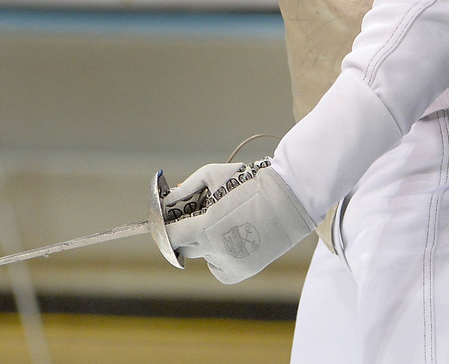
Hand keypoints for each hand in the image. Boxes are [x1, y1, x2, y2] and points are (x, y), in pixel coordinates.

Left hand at [149, 159, 314, 284]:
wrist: (289, 199)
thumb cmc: (250, 182)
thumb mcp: (213, 175)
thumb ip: (185, 190)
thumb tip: (165, 203)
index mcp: (207, 228)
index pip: (170, 237)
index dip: (162, 228)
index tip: (160, 221)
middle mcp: (216, 252)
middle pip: (184, 247)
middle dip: (184, 232)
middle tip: (192, 216)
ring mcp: (230, 264)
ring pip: (202, 255)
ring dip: (204, 241)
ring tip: (224, 221)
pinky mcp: (240, 272)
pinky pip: (217, 266)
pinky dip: (218, 254)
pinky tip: (232, 235)